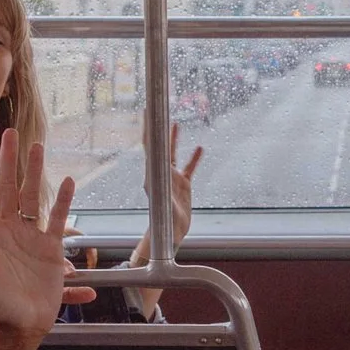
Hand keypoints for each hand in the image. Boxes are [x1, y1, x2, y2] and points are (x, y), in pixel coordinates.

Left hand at [0, 129, 97, 349]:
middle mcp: (9, 230)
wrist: (24, 324)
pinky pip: (57, 218)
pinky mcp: (50, 248)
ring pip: (33, 196)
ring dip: (34, 171)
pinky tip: (67, 181)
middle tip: (10, 133)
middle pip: (8, 187)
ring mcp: (30, 237)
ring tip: (38, 146)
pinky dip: (63, 200)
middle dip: (8, 159)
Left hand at [125, 127, 203, 317]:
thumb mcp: (161, 216)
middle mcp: (161, 174)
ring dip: (174, 139)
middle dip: (158, 128)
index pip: (151, 148)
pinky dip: (193, 158)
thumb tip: (153, 203)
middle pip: (159, 146)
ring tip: (175, 121)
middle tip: (158, 108)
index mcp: (154, 176)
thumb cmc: (162, 231)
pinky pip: (188, 168)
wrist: (170, 240)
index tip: (149, 112)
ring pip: (172, 153)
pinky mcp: (182, 186)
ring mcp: (172, 179)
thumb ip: (161, 205)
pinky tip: (199, 147)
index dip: (150, 129)